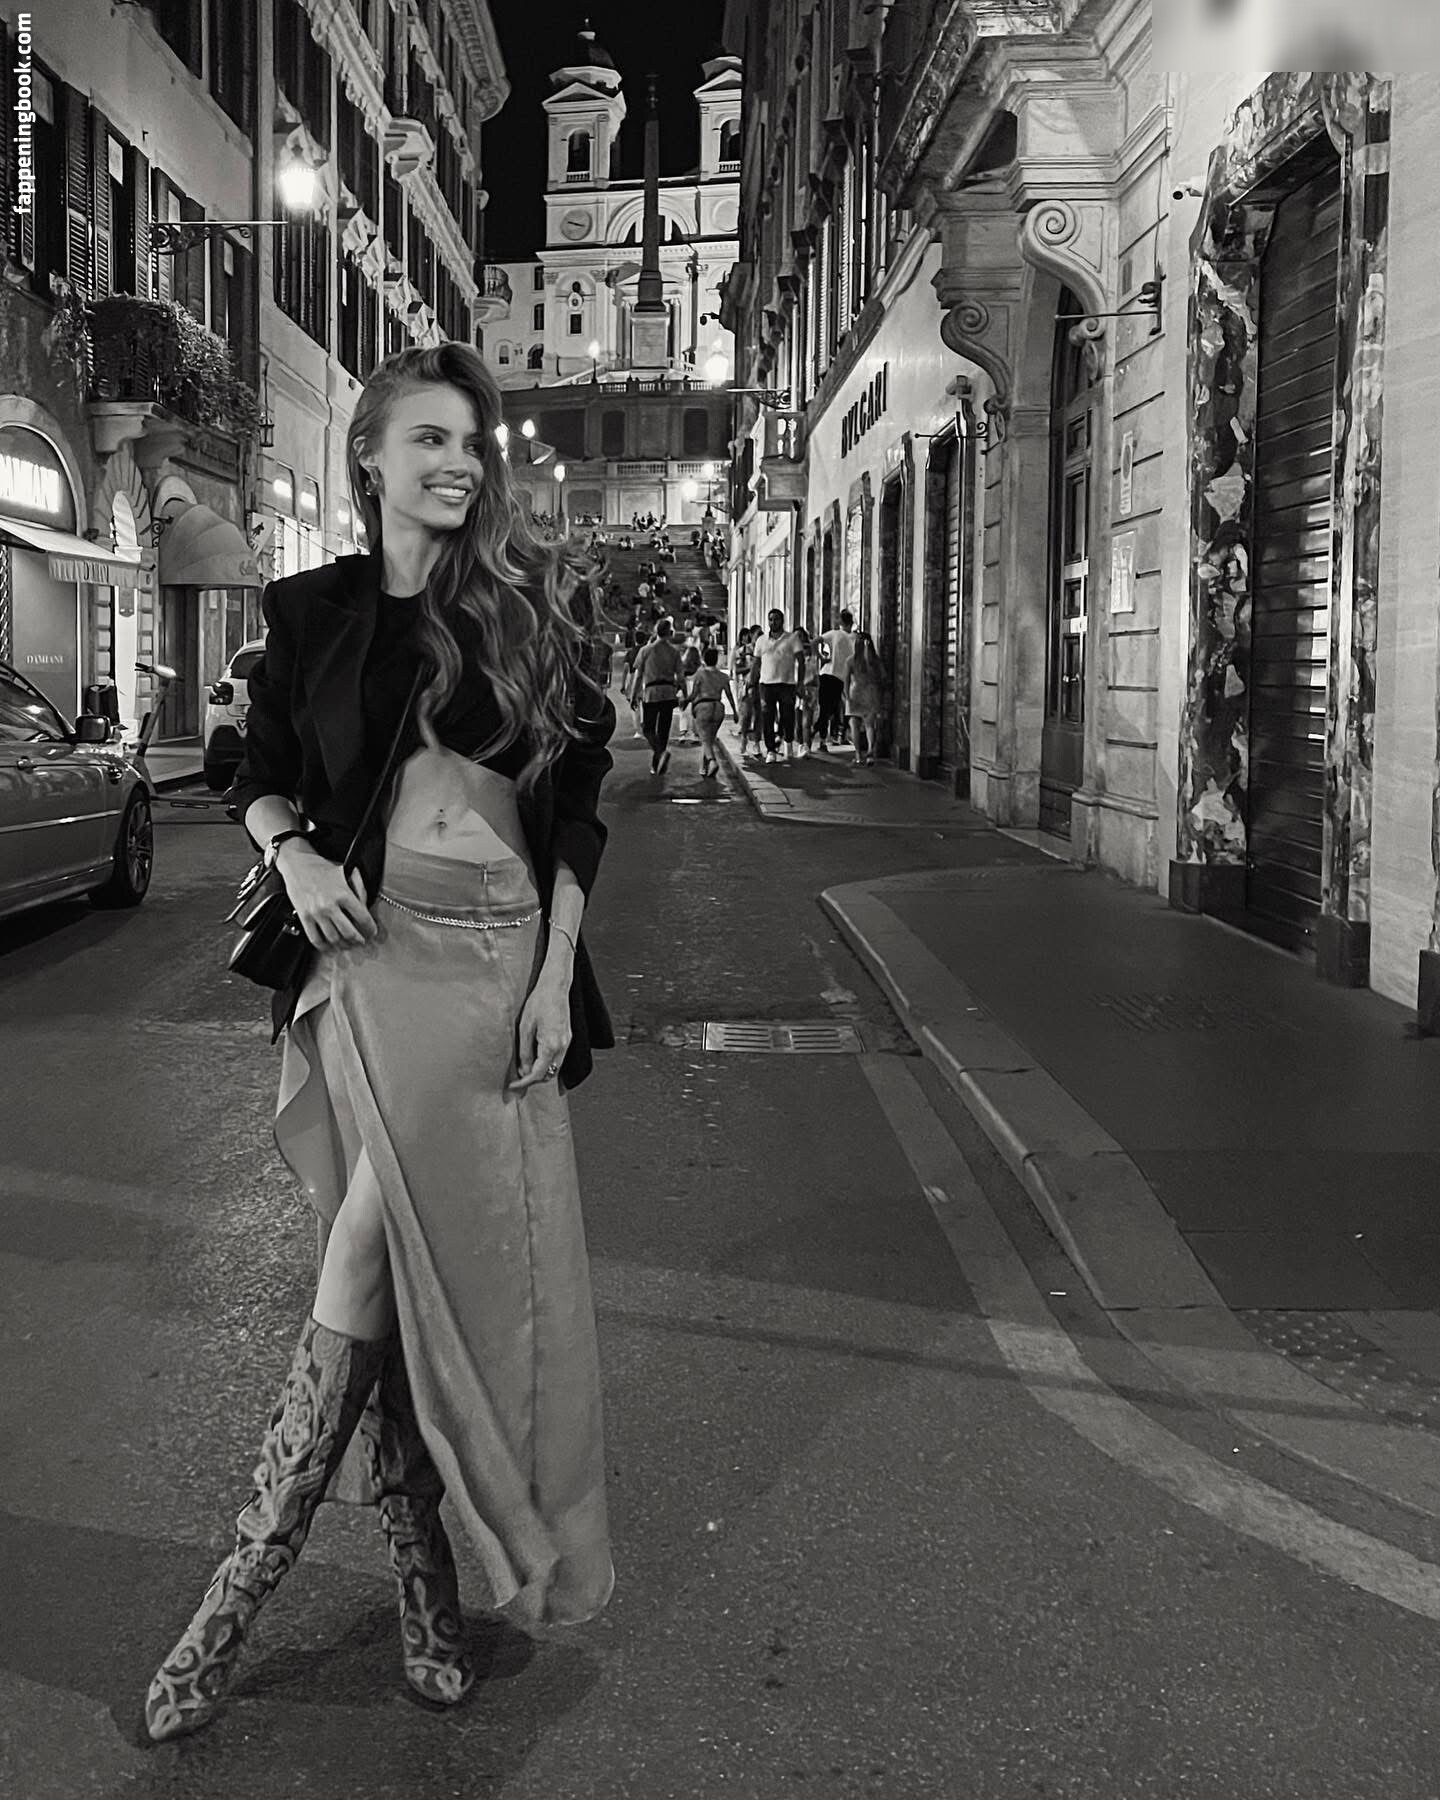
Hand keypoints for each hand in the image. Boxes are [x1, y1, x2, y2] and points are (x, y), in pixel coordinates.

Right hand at [278, 841, 376, 948]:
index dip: (370, 929)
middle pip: (349, 933)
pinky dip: (324, 946)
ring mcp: (316, 913)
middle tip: (361, 941)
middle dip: (358, 940)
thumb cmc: (323, 868)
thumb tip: (366, 907)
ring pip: (333, 938)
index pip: (363, 918)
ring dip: (343, 945)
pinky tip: (330, 947)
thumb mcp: (346, 872)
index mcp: (343, 894)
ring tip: (347, 944)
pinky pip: (315, 938)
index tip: (372, 932)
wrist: (298, 864)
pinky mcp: (304, 917)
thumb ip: (359, 889)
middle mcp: (330, 905)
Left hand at [509, 970, 571, 1091]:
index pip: (538, 1074)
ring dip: (540, 1071)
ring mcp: (567, 1043)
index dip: (524, 1082)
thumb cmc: (538, 1002)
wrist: (556, 986)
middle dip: (533, 1079)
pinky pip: (558, 1058)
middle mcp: (562, 1047)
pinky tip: (534, 1056)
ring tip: (524, 1067)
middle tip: (517, 1078)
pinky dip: (546, 1063)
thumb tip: (523, 1071)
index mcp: (551, 1045)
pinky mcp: (567, 1038)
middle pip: (549, 1075)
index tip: (513, 1086)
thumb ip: (524, 1051)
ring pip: (555, 1068)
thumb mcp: (525, 1027)